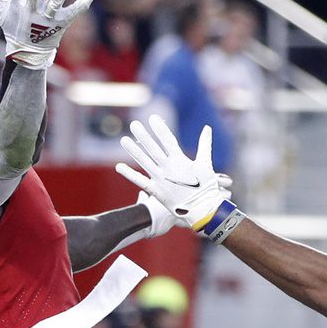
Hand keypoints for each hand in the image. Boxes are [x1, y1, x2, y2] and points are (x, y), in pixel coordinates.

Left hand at [115, 116, 232, 231]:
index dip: (159, 128)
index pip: (168, 140)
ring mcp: (161, 180)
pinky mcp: (157, 191)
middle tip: (133, 124)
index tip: (152, 117)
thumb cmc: (206, 187)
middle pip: (153, 148)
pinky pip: (140, 182)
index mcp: (180, 160)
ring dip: (133, 150)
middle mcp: (168, 168)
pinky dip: (129, 174)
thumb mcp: (206, 164)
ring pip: (144, 162)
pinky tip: (118, 167)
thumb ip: (205, 144)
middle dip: (143, 135)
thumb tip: (207, 127)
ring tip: (123, 140)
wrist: (203, 210)